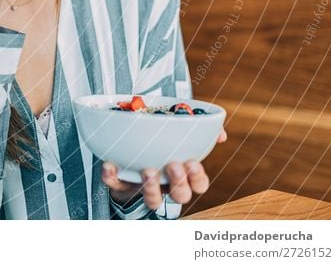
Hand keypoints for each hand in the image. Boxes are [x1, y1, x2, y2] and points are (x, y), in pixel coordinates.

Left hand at [102, 127, 227, 209]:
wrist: (129, 151)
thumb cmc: (161, 144)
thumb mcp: (180, 133)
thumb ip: (201, 131)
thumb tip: (220, 134)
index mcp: (183, 175)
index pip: (199, 185)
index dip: (198, 178)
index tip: (192, 162)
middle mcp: (166, 186)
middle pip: (180, 196)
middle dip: (179, 183)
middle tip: (173, 165)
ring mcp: (143, 188)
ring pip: (152, 200)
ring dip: (151, 187)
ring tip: (148, 170)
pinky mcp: (120, 186)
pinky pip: (115, 185)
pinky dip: (112, 177)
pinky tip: (111, 166)